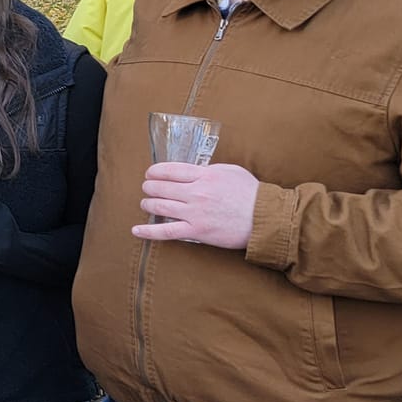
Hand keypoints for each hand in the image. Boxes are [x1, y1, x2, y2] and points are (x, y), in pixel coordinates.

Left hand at [132, 162, 259, 248]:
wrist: (265, 218)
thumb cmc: (251, 194)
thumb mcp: (231, 171)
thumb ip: (209, 170)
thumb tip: (193, 171)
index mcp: (205, 175)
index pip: (170, 170)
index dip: (155, 172)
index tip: (150, 174)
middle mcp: (196, 193)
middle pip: (160, 188)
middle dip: (149, 187)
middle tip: (147, 189)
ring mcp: (195, 213)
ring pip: (160, 207)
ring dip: (148, 204)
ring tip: (146, 204)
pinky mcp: (196, 231)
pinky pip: (166, 231)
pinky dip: (148, 231)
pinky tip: (135, 230)